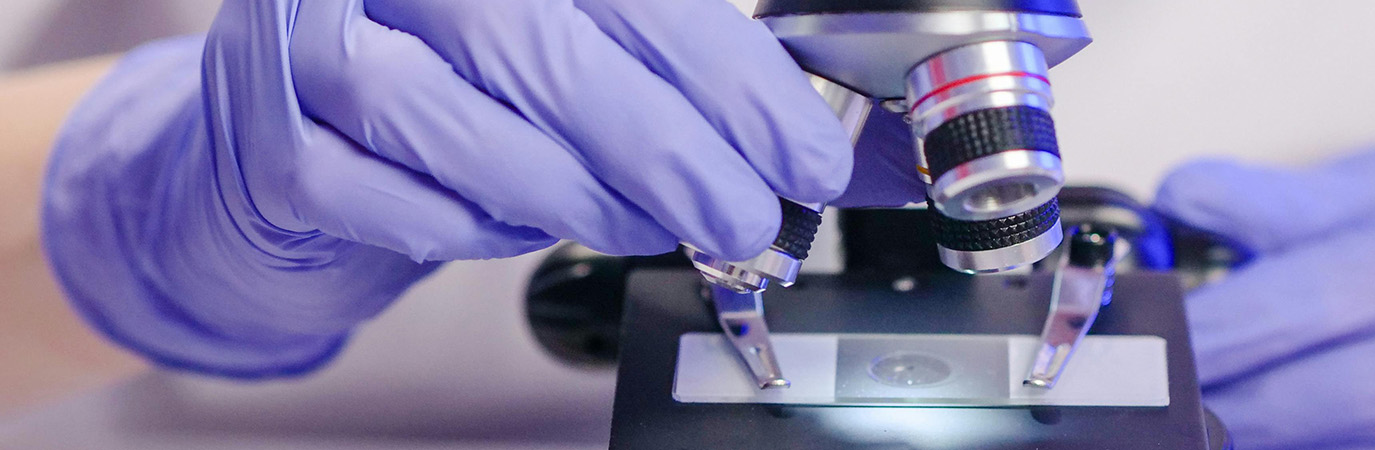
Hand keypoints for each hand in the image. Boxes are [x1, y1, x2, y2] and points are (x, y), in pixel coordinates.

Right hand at [41, 0, 849, 376]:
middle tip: (742, 216)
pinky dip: (475, 228)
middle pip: (548, 48)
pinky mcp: (272, 144)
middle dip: (670, 149)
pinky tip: (519, 226)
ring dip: (578, 194)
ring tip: (643, 226)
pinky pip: (395, 201)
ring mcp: (310, 46)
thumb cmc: (450, 77)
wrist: (285, 125)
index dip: (732, 80)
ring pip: (463, 124)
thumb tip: (796, 142)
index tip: (802, 155)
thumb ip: (662, 72)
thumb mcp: (563, 44)